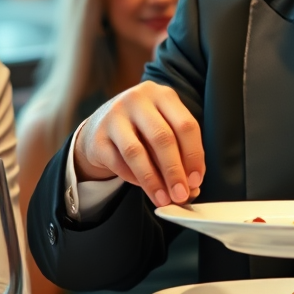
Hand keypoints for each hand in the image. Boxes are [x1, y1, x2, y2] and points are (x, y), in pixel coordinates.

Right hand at [74, 81, 204, 208]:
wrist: (101, 127)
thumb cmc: (143, 129)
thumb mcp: (164, 130)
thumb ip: (180, 153)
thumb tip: (192, 186)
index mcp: (163, 95)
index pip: (186, 125)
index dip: (194, 156)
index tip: (196, 180)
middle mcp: (138, 100)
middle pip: (162, 138)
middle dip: (174, 171)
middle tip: (181, 194)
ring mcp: (114, 116)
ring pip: (137, 152)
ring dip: (153, 180)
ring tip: (163, 199)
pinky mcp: (97, 137)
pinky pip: (118, 163)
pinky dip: (134, 179)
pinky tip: (145, 189)